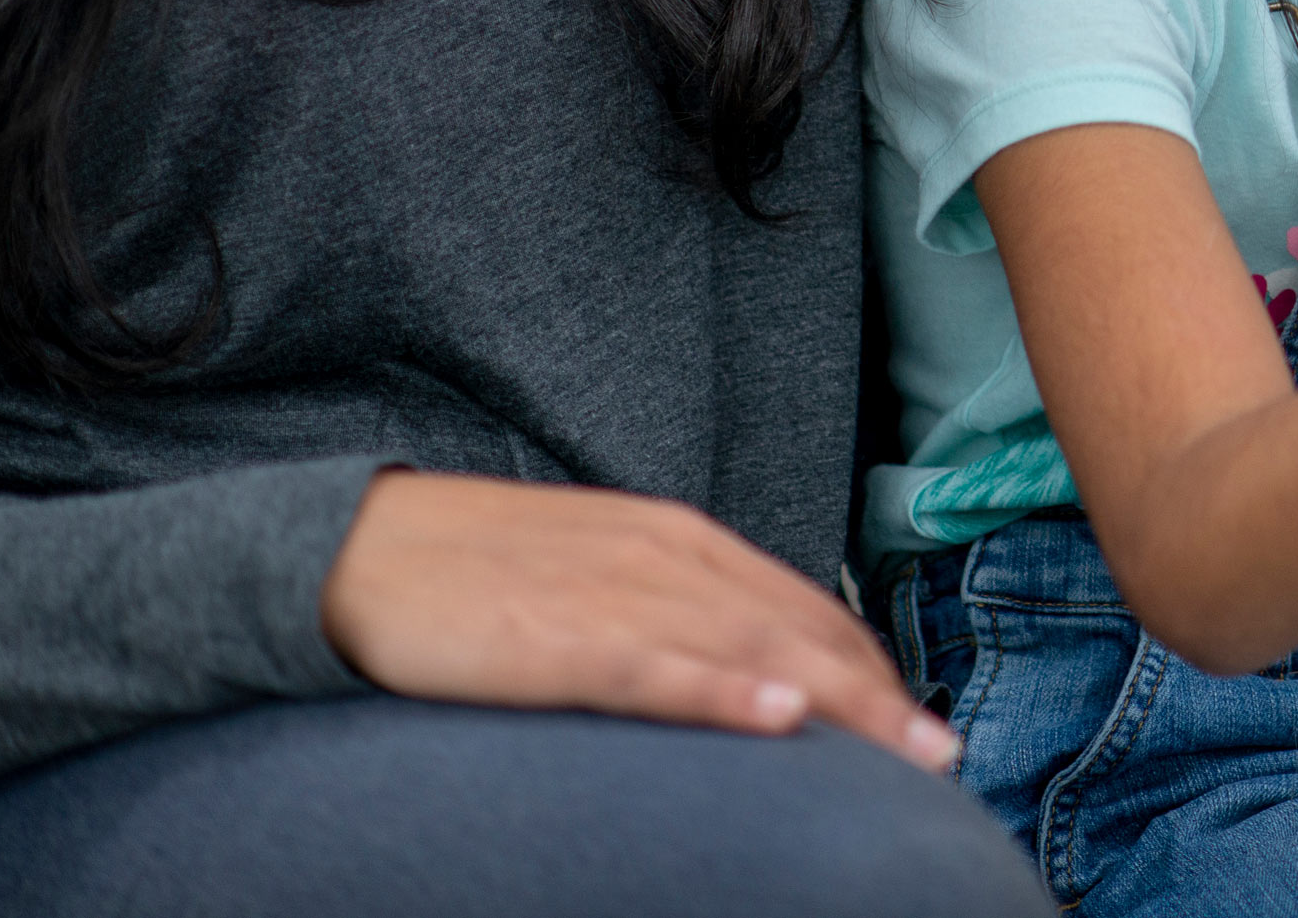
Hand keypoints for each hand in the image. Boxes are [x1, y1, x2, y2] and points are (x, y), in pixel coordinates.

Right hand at [320, 470, 955, 770]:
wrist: (356, 550)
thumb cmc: (481, 571)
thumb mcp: (600, 573)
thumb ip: (677, 608)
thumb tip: (750, 662)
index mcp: (678, 539)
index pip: (802, 605)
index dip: (868, 665)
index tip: (916, 720)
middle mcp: (664, 557)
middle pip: (797, 631)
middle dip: (877, 696)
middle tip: (941, 758)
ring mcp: (612, 595)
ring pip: (752, 649)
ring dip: (839, 703)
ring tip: (903, 752)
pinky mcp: (553, 640)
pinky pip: (655, 669)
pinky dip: (724, 690)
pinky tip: (779, 715)